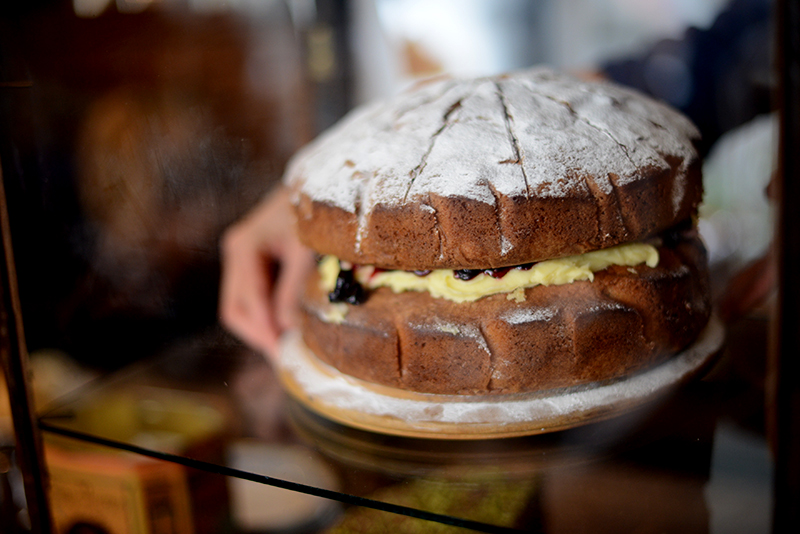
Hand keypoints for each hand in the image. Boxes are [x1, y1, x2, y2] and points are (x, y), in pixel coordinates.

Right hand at [219, 186, 313, 361]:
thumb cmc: (312, 210)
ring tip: (288, 347)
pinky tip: (287, 326)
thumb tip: (287, 330)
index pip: (245, 303)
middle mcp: (235, 253)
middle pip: (235, 308)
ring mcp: (241, 257)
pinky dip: (267, 314)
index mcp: (242, 248)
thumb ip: (293, 290)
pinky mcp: (253, 261)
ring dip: (262, 327)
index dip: (263, 331)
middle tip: (285, 357)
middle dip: (259, 334)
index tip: (283, 353)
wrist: (313, 181)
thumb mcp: (305, 251)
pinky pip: (253, 296)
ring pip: (241, 305)